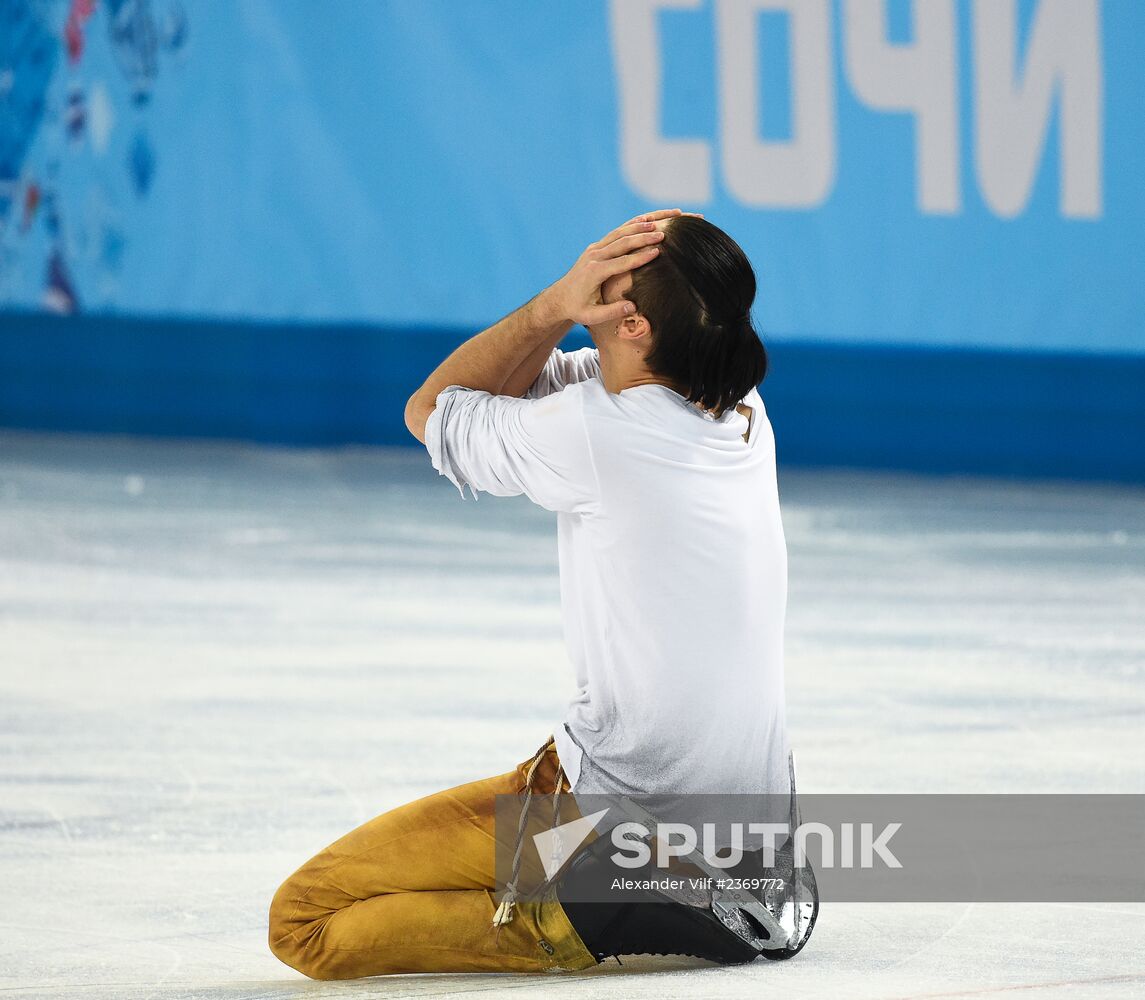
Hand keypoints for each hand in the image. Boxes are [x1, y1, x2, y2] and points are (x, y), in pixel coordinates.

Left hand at [540, 209, 700, 326]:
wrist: (559, 298)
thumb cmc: (577, 309)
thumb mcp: (591, 316)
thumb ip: (612, 311)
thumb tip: (633, 307)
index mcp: (594, 272)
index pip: (621, 262)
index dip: (640, 257)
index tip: (658, 252)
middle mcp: (594, 256)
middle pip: (622, 242)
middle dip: (644, 237)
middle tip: (664, 234)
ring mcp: (595, 249)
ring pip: (621, 232)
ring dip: (641, 225)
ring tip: (660, 222)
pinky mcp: (597, 247)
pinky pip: (617, 232)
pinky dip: (633, 224)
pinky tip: (648, 219)